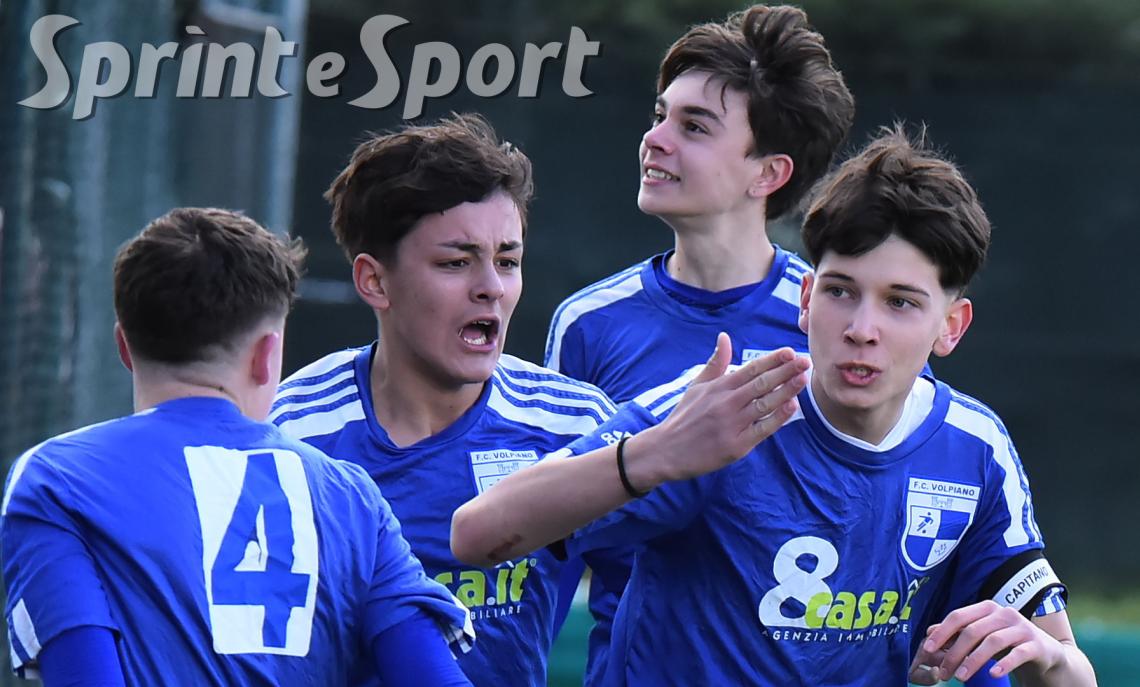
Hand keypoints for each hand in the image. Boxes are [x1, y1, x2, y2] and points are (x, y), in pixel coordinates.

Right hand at [639, 333, 809, 482]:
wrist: (666, 450)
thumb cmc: (683, 417)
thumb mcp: (696, 386)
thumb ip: (715, 363)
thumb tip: (724, 337)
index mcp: (719, 387)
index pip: (751, 368)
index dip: (772, 360)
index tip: (790, 352)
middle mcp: (727, 402)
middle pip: (761, 383)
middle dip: (786, 371)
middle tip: (806, 361)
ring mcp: (732, 424)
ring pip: (765, 404)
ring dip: (786, 390)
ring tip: (803, 379)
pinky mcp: (736, 445)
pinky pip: (762, 429)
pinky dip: (778, 417)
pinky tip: (792, 407)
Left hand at [908, 600, 1067, 683]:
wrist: (1047, 655)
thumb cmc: (1008, 644)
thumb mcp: (982, 637)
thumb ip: (958, 633)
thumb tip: (928, 632)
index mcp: (987, 608)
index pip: (958, 616)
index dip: (942, 632)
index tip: (928, 649)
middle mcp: (1004, 613)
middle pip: (973, 631)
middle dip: (955, 653)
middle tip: (944, 672)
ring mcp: (1022, 628)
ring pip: (993, 641)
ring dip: (974, 660)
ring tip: (961, 677)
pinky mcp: (1037, 645)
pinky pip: (1018, 653)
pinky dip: (1004, 664)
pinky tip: (993, 674)